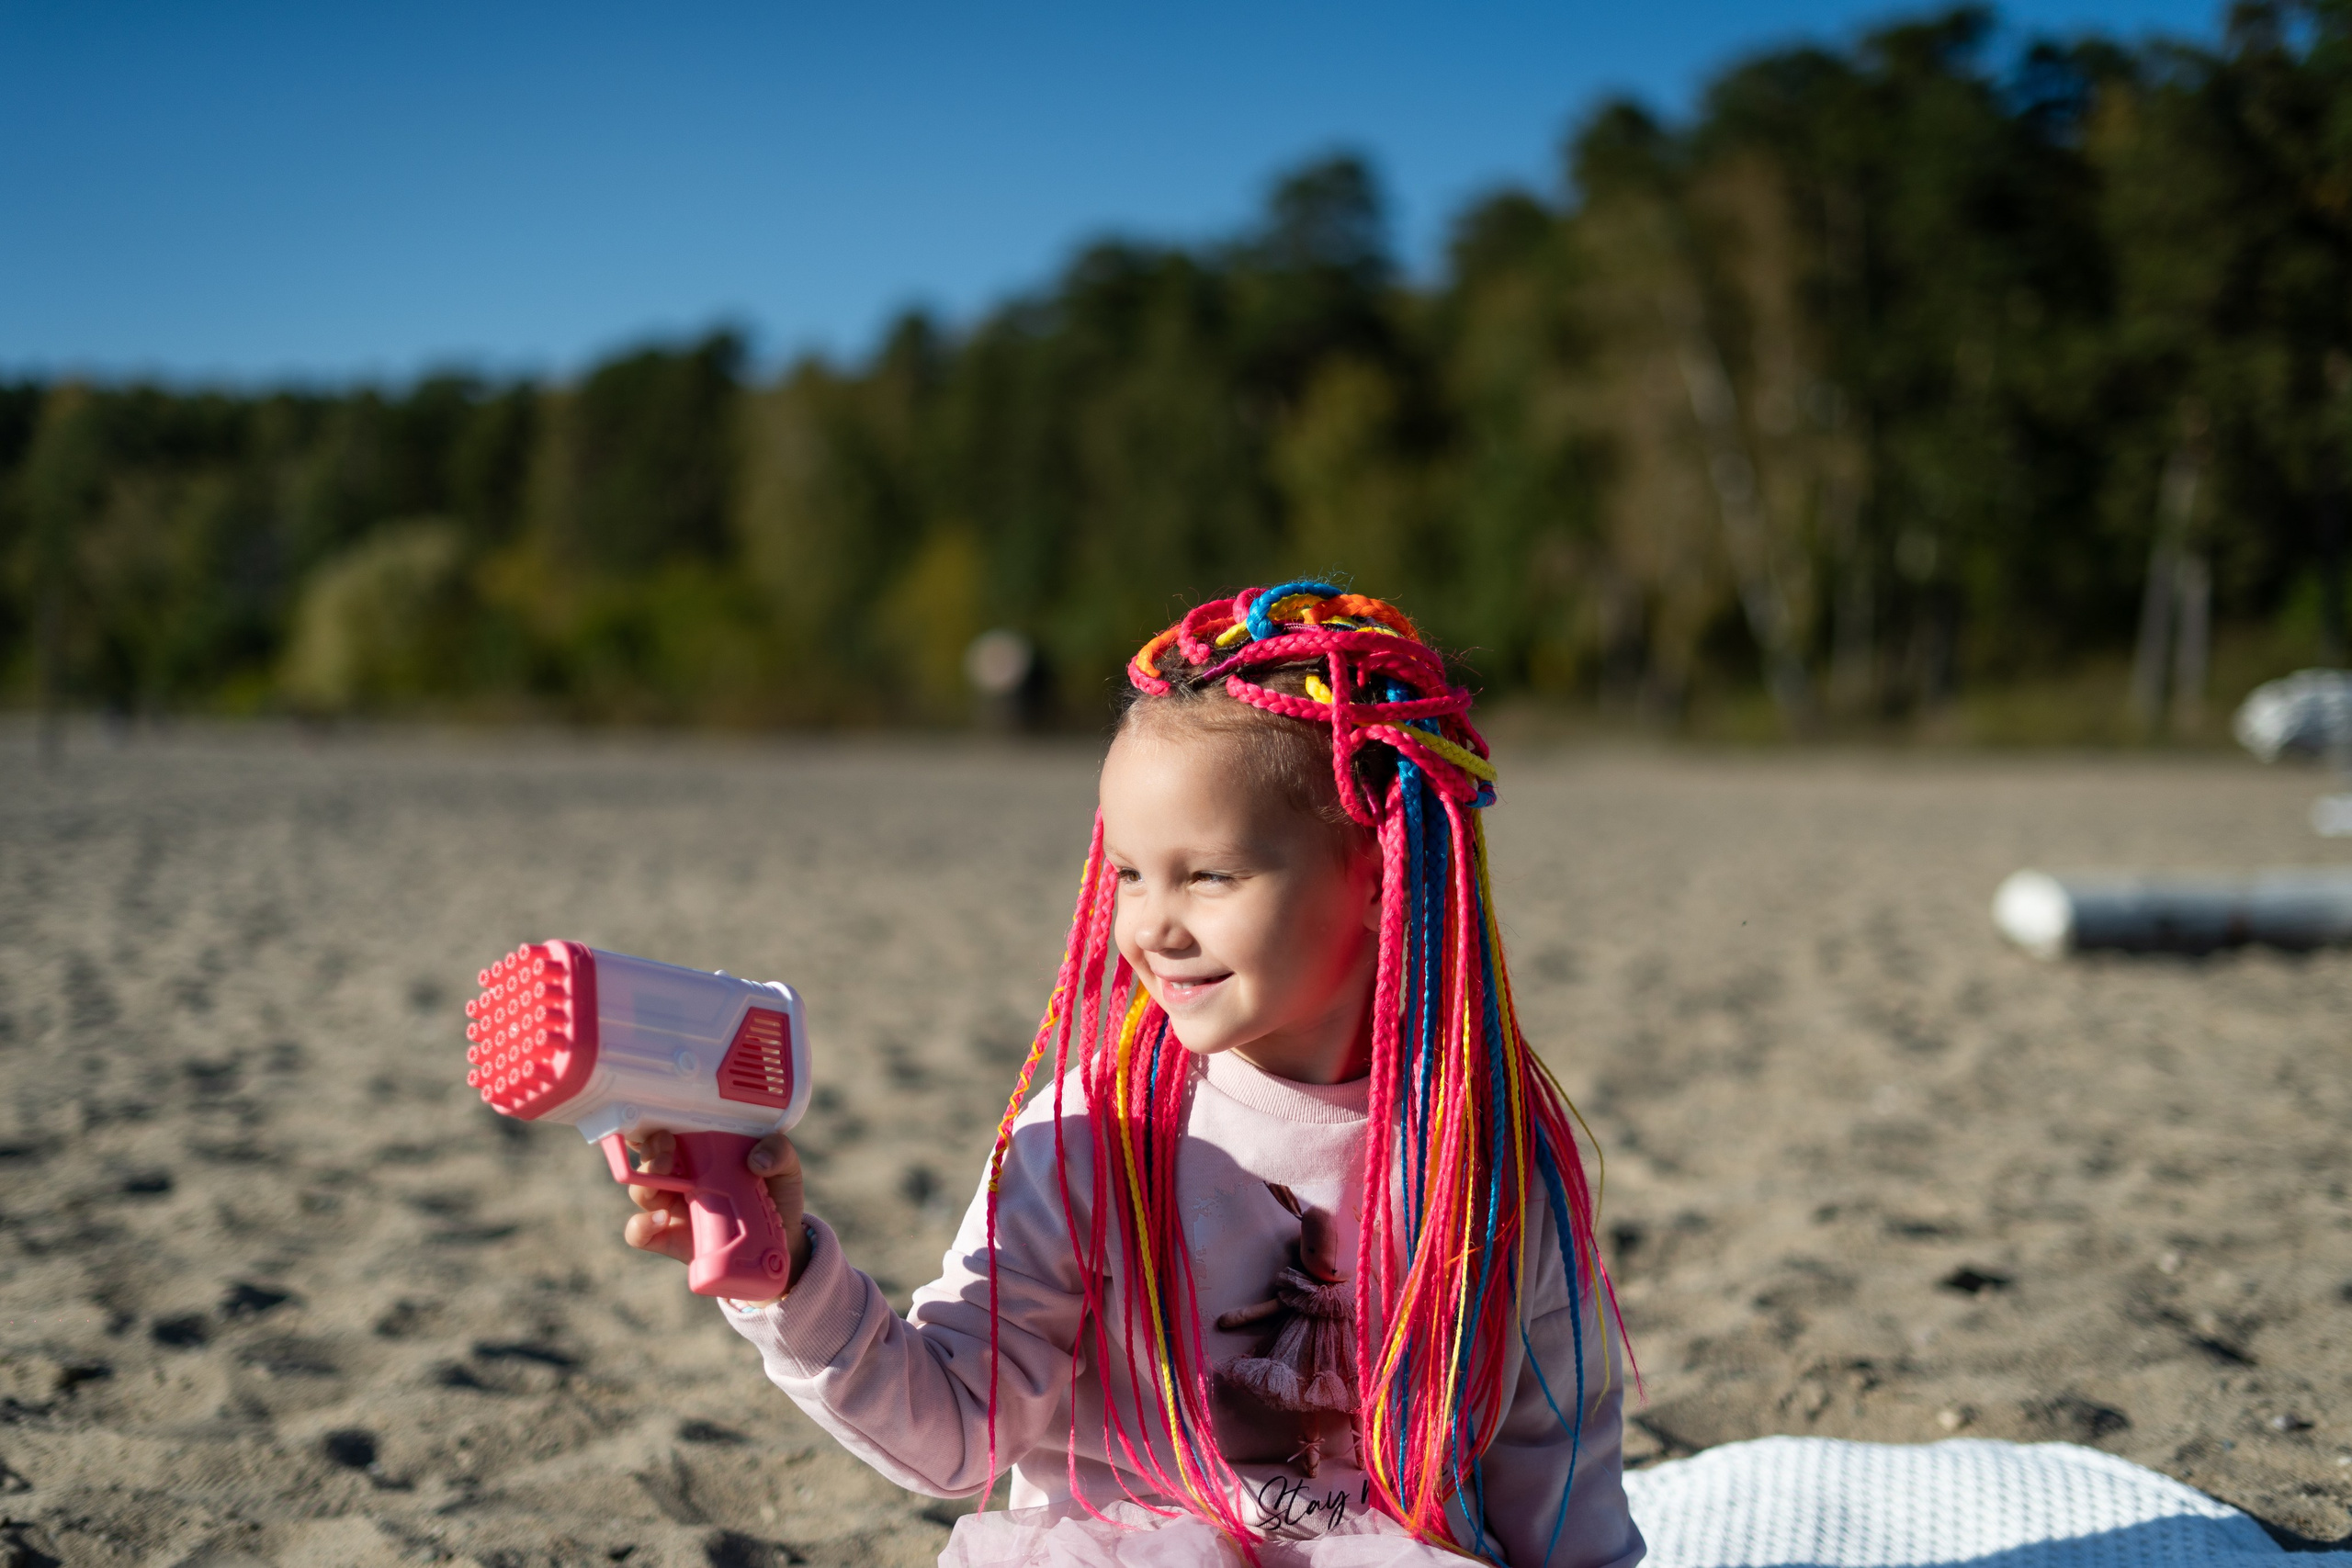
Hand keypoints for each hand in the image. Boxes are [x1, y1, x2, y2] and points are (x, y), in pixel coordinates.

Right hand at [620, 1129, 812, 1301]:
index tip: (658, 1119)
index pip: (667, 1133)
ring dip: (645, 1182)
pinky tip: (661, 1219)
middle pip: (647, 1159)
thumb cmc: (776, 1196)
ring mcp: (672, 1208)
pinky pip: (639, 1232)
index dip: (652, 1122)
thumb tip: (757, 1159)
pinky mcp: (669, 1238)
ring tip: (667, 1180)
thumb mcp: (785, 1168)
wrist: (781, 1244)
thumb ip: (779, 1152)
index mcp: (701, 1153)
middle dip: (649, 1150)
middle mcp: (681, 1177)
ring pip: (641, 1191)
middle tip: (666, 1148)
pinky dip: (642, 1225)